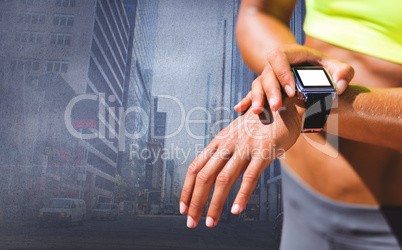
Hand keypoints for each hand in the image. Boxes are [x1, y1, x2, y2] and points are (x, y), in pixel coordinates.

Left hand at [180, 95, 304, 227]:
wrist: (282, 107)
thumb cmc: (258, 126)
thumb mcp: (235, 136)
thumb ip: (224, 153)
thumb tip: (213, 175)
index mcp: (218, 141)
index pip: (195, 168)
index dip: (187, 189)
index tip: (183, 207)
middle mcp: (227, 144)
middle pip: (204, 176)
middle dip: (196, 202)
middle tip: (191, 222)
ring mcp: (244, 147)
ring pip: (223, 179)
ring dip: (215, 204)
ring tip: (210, 222)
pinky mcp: (263, 152)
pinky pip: (249, 176)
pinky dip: (241, 195)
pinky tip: (235, 210)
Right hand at [234, 44, 353, 113]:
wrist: (310, 68)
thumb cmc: (324, 68)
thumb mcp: (337, 66)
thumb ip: (344, 73)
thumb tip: (339, 87)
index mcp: (291, 55)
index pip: (279, 58)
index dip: (283, 73)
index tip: (292, 91)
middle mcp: (276, 65)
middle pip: (266, 74)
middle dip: (270, 91)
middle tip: (277, 107)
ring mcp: (269, 76)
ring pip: (257, 84)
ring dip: (256, 97)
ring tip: (258, 112)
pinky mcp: (265, 88)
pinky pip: (252, 93)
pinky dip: (246, 101)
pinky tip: (239, 109)